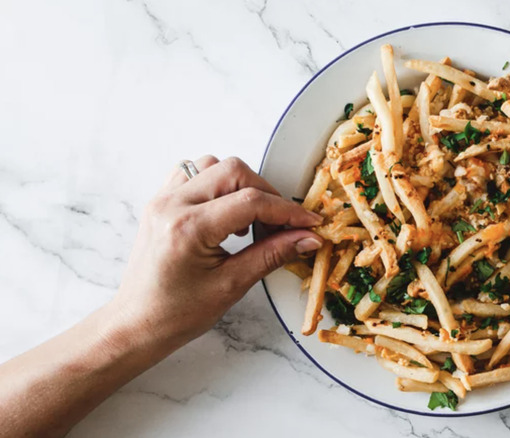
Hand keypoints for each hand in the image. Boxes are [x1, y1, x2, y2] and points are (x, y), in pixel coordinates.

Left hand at [112, 156, 322, 344]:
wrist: (136, 323)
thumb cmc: (177, 313)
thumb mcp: (232, 285)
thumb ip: (272, 255)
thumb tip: (307, 238)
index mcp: (188, 228)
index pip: (251, 202)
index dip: (287, 211)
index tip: (309, 223)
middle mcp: (172, 205)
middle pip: (233, 171)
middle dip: (266, 194)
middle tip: (282, 224)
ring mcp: (162, 200)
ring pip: (213, 165)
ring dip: (240, 185)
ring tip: (250, 220)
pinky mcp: (160, 202)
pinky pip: (193, 173)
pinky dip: (217, 185)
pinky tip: (225, 212)